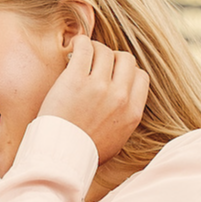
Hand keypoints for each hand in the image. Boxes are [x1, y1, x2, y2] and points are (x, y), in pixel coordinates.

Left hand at [38, 35, 149, 163]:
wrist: (60, 158)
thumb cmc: (83, 153)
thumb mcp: (115, 141)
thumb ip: (123, 120)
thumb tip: (123, 107)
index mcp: (132, 112)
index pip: (140, 77)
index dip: (126, 73)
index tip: (112, 76)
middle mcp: (120, 96)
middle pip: (125, 60)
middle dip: (112, 59)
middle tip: (95, 64)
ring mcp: (98, 86)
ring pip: (105, 51)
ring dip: (94, 50)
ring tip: (82, 56)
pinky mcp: (76, 80)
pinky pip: (85, 47)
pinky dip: (80, 43)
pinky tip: (74, 48)